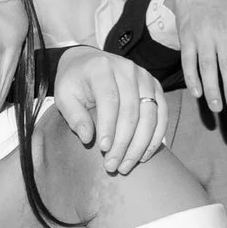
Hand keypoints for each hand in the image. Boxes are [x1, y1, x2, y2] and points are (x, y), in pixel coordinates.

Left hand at [50, 45, 167, 172]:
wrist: (88, 62)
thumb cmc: (74, 82)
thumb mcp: (64, 96)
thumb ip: (74, 116)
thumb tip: (87, 138)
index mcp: (102, 68)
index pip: (109, 100)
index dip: (108, 127)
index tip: (103, 149)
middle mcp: (127, 70)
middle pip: (132, 110)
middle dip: (123, 142)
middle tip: (113, 165)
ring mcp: (145, 77)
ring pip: (150, 115)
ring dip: (140, 144)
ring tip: (126, 165)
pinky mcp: (155, 87)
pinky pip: (162, 114)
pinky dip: (155, 137)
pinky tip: (144, 155)